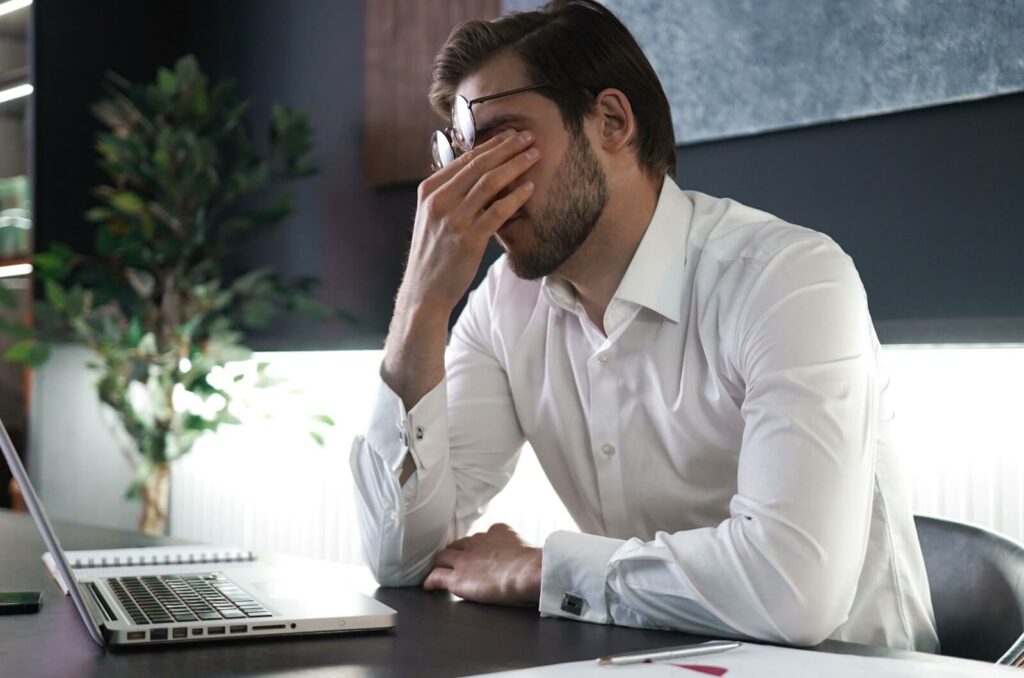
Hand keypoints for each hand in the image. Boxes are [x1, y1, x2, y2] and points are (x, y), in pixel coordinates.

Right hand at [400, 129, 540, 314]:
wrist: (424, 290)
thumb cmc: (433, 253)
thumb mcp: (433, 217)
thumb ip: (450, 194)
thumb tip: (477, 173)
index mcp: (429, 191)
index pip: (465, 159)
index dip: (491, 144)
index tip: (511, 135)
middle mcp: (439, 201)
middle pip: (479, 165)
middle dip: (507, 148)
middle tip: (529, 137)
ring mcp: (453, 220)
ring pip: (490, 183)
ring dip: (516, 166)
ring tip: (535, 156)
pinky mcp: (469, 239)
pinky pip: (497, 211)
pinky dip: (515, 197)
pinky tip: (530, 188)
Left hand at [423, 523, 541, 605]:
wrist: (527, 571)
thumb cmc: (534, 565)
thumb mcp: (528, 548)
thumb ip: (520, 549)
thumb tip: (529, 560)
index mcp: (497, 532)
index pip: (482, 536)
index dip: (477, 546)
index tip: (477, 552)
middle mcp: (478, 541)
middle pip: (458, 544)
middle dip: (455, 552)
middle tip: (454, 562)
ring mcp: (465, 559)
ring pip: (443, 557)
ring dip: (440, 564)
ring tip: (437, 571)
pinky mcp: (457, 577)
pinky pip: (436, 576)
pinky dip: (431, 580)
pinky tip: (429, 586)